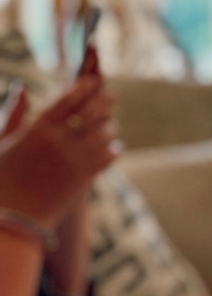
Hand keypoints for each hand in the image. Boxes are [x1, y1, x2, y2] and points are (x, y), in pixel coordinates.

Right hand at [0, 77, 119, 229]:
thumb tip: (22, 86)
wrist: (13, 215)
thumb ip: (14, 113)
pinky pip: (105, 160)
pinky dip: (112, 151)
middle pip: (88, 114)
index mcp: (37, 128)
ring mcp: (73, 160)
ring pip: (101, 136)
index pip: (66, 100)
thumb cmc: (2, 177)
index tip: (93, 80)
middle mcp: (58, 141)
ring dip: (109, 127)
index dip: (82, 87)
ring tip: (111, 124)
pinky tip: (115, 148)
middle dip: (102, 102)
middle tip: (111, 95)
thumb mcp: (2, 141)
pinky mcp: (83, 179)